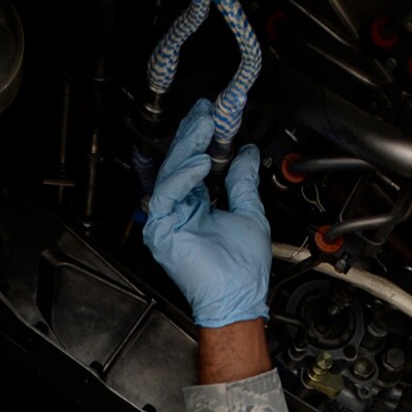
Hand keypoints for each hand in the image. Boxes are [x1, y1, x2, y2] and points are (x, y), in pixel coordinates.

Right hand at [143, 99, 271, 328]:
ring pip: (171, 173)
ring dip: (188, 148)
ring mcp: (169, 220)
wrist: (238, 298)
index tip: (213, 118)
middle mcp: (181, 210)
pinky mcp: (161, 230)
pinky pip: (167, 195)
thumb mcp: (250, 213)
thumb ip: (243, 181)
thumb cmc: (243, 270)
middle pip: (179, 164)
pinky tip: (200, 163)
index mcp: (198, 206)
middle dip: (192, 136)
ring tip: (205, 130)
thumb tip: (247, 154)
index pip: (194, 164)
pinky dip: (183, 176)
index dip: (202, 140)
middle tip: (204, 113)